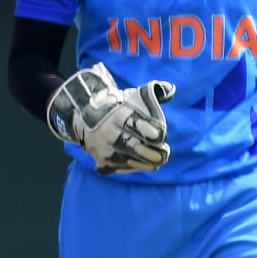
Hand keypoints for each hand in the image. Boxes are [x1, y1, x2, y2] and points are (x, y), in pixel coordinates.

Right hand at [47, 63, 174, 175]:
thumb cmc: (119, 107)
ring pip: (128, 161)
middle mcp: (107, 132)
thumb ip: (155, 91)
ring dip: (145, 163)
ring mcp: (102, 149)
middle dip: (153, 153)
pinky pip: (119, 169)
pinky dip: (131, 168)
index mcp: (116, 115)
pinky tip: (139, 163)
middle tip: (164, 152)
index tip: (159, 135)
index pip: (134, 124)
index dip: (150, 131)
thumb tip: (171, 89)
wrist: (86, 116)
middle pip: (133, 146)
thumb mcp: (133, 96)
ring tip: (155, 160)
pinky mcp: (101, 162)